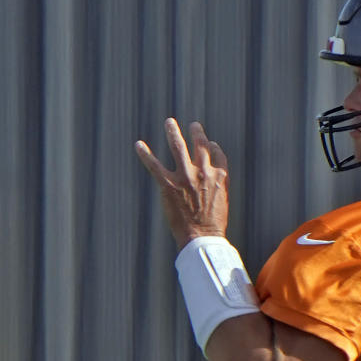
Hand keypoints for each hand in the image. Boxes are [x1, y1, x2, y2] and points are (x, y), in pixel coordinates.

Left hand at [135, 119, 230, 248]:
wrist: (202, 237)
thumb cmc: (213, 226)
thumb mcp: (222, 202)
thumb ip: (217, 187)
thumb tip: (213, 183)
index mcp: (220, 177)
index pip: (217, 154)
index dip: (213, 148)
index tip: (210, 144)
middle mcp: (203, 172)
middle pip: (200, 145)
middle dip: (196, 133)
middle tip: (193, 126)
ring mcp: (185, 177)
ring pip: (177, 147)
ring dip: (173, 132)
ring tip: (170, 123)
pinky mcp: (168, 185)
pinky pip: (154, 165)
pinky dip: (145, 154)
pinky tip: (139, 145)